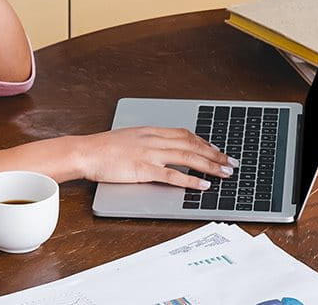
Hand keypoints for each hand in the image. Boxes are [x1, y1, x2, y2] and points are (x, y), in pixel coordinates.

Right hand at [71, 127, 237, 189]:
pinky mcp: (144, 169)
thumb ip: (148, 142)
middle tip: (231, 163)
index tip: (217, 149)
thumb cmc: (103, 148)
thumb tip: (162, 149)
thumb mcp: (130, 138)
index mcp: (151, 131)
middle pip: (192, 145)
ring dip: (210, 165)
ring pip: (188, 158)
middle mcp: (154, 140)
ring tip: (225, 173)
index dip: (204, 142)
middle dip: (215, 154)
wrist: (86, 152)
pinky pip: (173, 175)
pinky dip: (191, 180)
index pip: (185, 134)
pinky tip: (203, 185)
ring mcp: (150, 154)